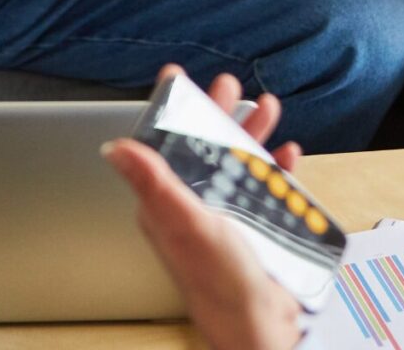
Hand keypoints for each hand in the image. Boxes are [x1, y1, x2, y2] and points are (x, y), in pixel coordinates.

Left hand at [103, 65, 301, 349]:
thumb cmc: (219, 283)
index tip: (178, 79)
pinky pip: (266, 184)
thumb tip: (116, 148)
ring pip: (238, 160)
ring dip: (253, 133)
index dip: (174, 110)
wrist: (261, 324)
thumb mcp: (186, 223)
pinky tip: (287, 154)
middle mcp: (195, 204)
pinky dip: (278, 167)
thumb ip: (154, 182)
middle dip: (219, 113)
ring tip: (268, 108)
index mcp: (169, 202)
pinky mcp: (256, 224)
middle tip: (229, 86)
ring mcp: (227, 213)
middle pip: (206, 145)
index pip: (166, 144)